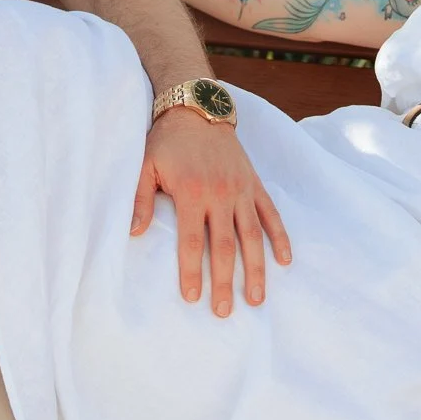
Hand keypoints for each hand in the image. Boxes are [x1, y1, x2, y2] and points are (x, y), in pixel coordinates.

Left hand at [131, 108, 290, 315]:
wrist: (197, 108)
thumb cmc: (167, 141)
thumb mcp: (145, 165)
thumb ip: (140, 200)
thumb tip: (135, 233)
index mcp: (191, 192)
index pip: (191, 240)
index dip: (192, 270)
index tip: (193, 297)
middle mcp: (220, 193)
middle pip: (224, 246)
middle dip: (224, 281)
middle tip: (224, 311)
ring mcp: (240, 189)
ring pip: (252, 236)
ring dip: (256, 269)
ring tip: (257, 299)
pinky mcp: (254, 183)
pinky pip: (271, 213)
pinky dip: (280, 237)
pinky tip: (285, 261)